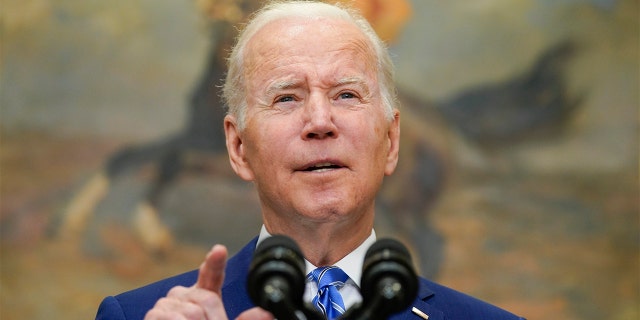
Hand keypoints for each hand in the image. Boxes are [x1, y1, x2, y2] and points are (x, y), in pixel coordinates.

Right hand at [144, 245, 274, 319]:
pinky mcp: (153, 315)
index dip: (215, 263)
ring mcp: (167, 304)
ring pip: (192, 312)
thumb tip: (267, 314)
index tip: (219, 250)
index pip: (211, 275)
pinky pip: (173, 317)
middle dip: (214, 319)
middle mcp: (184, 296)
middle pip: (205, 299)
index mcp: (204, 297)